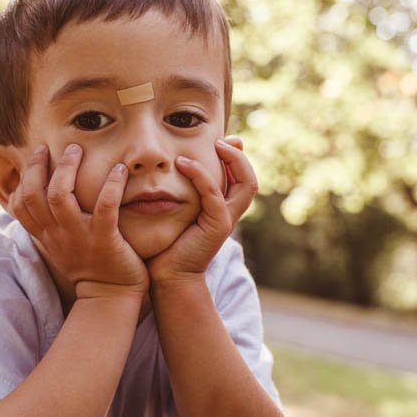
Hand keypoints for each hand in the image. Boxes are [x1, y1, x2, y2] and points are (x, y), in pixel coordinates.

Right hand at [9, 144, 148, 298]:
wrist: (110, 296)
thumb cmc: (88, 265)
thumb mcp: (60, 245)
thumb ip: (50, 224)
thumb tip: (43, 199)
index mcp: (46, 235)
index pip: (20, 205)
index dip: (24, 177)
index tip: (35, 156)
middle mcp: (57, 234)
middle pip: (35, 195)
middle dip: (38, 166)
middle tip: (50, 148)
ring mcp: (79, 237)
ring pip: (60, 197)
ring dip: (67, 169)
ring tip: (76, 150)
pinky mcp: (105, 240)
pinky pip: (106, 208)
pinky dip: (112, 186)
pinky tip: (119, 170)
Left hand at [148, 137, 256, 283]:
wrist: (167, 276)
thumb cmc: (166, 245)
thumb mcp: (175, 212)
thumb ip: (179, 192)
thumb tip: (170, 170)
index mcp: (222, 210)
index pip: (240, 178)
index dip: (236, 157)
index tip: (220, 140)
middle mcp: (229, 214)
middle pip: (250, 179)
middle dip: (239, 156)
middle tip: (221, 140)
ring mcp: (226, 220)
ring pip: (245, 184)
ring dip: (232, 160)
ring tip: (213, 145)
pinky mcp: (217, 225)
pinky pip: (214, 194)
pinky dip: (201, 175)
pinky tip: (183, 164)